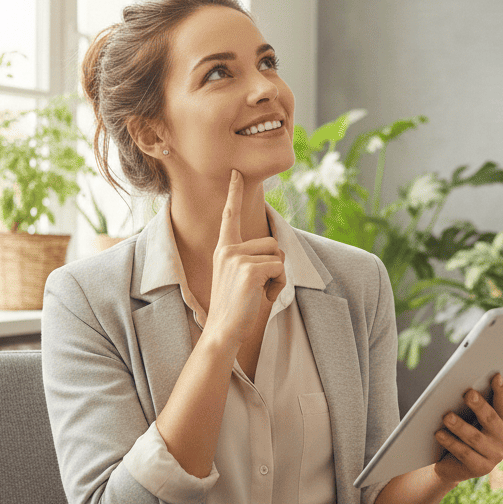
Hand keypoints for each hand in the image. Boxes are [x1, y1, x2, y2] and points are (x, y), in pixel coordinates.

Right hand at [205, 169, 286, 341]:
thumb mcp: (240, 277)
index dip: (234, 193)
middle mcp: (228, 249)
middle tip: (259, 287)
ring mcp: (236, 258)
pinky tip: (263, 297)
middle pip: (272, 243)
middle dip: (276, 266)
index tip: (236, 171)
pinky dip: (278, 285)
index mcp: (224, 249)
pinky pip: (279, 269)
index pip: (230, 216)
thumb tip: (277, 254)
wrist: (222, 331)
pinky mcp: (249, 270)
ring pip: (278, 256)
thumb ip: (252, 259)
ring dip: (278, 276)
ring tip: (259, 292)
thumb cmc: (236, 308)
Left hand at [433, 374, 502, 486]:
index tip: (496, 376)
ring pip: (476, 438)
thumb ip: (474, 403)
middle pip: (492, 420)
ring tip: (446, 416)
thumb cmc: (462, 431)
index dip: (502, 391)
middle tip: (468, 393)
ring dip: (460, 426)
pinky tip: (439, 433)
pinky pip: (465, 454)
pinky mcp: (481, 469)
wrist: (452, 463)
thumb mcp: (470, 416)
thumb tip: (467, 387)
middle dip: (480, 406)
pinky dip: (451, 442)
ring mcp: (494, 456)